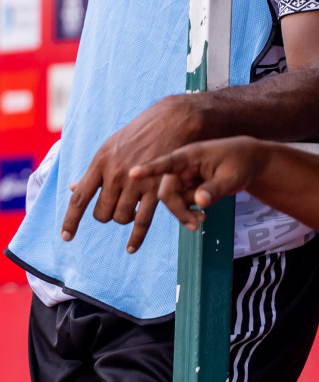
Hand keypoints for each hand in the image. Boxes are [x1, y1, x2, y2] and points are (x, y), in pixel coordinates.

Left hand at [61, 94, 204, 251]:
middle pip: (102, 212)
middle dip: (105, 215)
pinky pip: (143, 221)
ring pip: (121, 218)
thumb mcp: (108, 148)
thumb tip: (74, 188)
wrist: (170, 122)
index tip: (65, 237)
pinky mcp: (157, 190)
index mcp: (100, 163)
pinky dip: (136, 238)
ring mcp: (137, 183)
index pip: (80, 198)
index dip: (71, 220)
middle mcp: (115, 174)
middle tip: (113, 206)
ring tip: (128, 207)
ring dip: (122, 218)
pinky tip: (130, 248)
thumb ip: (93, 171)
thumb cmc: (136, 136)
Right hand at [127, 137, 273, 239]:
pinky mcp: (185, 186)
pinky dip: (188, 212)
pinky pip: (180, 202)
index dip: (149, 170)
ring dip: (184, 212)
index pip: (166, 163)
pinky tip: (202, 215)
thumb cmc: (240, 163)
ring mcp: (182, 177)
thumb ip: (215, 189)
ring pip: (172, 199)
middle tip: (195, 225)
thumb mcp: (231, 176)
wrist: (249, 161)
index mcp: (189, 156)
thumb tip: (199, 202)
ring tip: (203, 219)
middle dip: (178, 210)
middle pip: (167, 191)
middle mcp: (180, 167)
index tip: (132, 173)